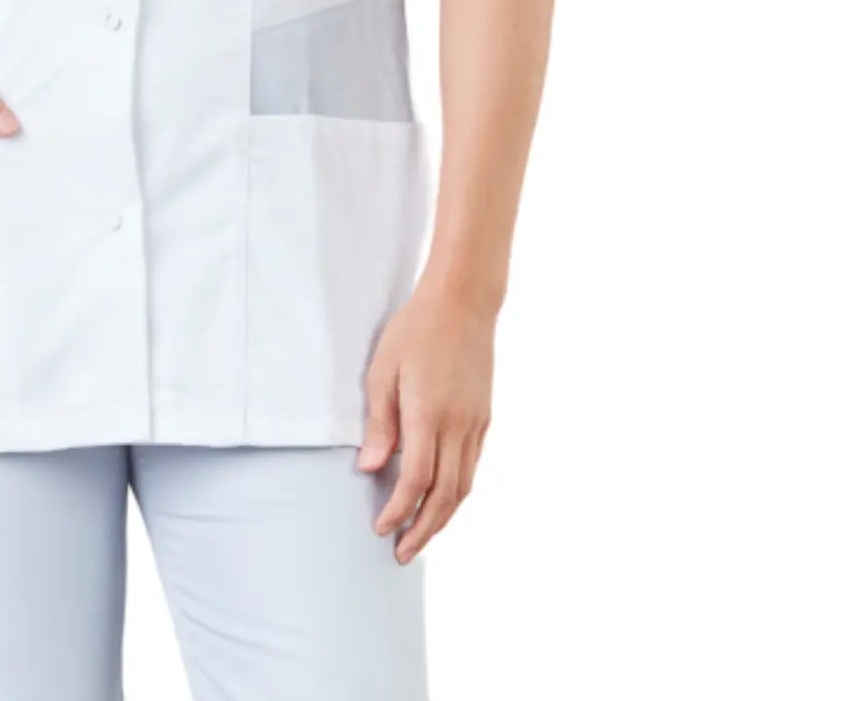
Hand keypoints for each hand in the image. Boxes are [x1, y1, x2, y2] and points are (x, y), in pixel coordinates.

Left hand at [355, 274, 495, 562]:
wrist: (464, 301)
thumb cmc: (416, 329)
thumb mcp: (383, 369)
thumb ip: (379, 423)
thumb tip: (370, 468)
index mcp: (428, 414)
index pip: (414, 480)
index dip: (397, 511)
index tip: (380, 528)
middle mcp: (457, 426)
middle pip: (444, 496)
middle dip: (422, 530)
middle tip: (402, 553)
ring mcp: (476, 424)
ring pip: (463, 487)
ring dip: (442, 518)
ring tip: (421, 536)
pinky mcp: (485, 418)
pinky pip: (472, 467)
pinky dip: (457, 493)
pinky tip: (443, 500)